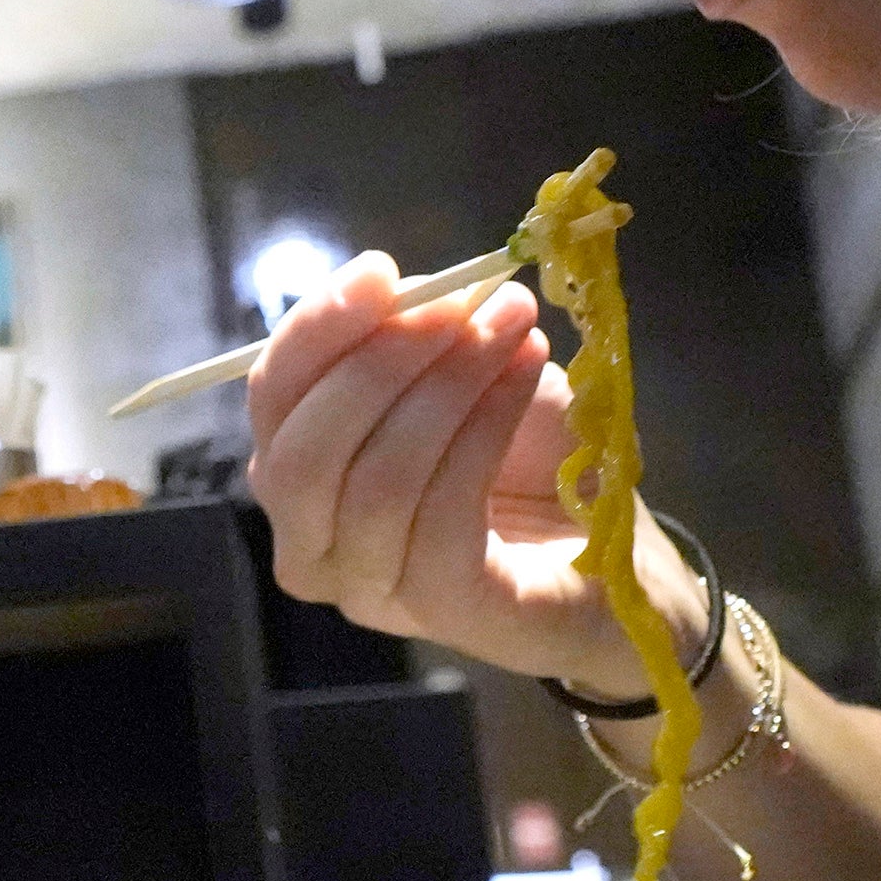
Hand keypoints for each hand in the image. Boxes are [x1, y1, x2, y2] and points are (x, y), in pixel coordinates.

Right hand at [245, 252, 684, 694]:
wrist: (609, 554)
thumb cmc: (523, 460)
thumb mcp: (464, 373)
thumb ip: (416, 333)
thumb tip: (405, 288)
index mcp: (299, 475)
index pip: (271, 400)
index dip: (316, 330)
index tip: (381, 270)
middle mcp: (313, 544)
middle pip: (302, 451)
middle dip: (381, 362)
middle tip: (463, 306)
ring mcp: (372, 590)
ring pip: (375, 482)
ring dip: (447, 389)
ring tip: (514, 333)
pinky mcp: (443, 610)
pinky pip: (440, 516)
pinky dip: (482, 434)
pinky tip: (526, 381)